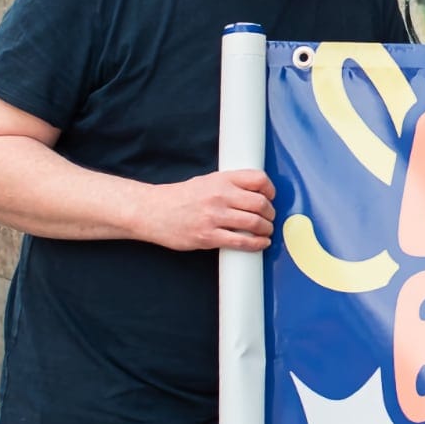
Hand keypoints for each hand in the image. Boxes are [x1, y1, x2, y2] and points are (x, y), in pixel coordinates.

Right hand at [140, 169, 275, 251]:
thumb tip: (256, 192)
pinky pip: (241, 242)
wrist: (152, 211)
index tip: (272, 197)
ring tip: (267, 231)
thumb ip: (229, 184)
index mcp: (221, 179)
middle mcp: (219, 196)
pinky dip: (256, 244)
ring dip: (267, 229)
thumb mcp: (206, 181)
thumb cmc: (180, 197)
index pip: (258, 179)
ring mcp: (214, 217)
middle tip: (270, 218)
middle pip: (260, 203)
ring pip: (254, 223)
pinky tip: (261, 243)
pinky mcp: (208, 237)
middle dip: (271, 213)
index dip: (271, 189)